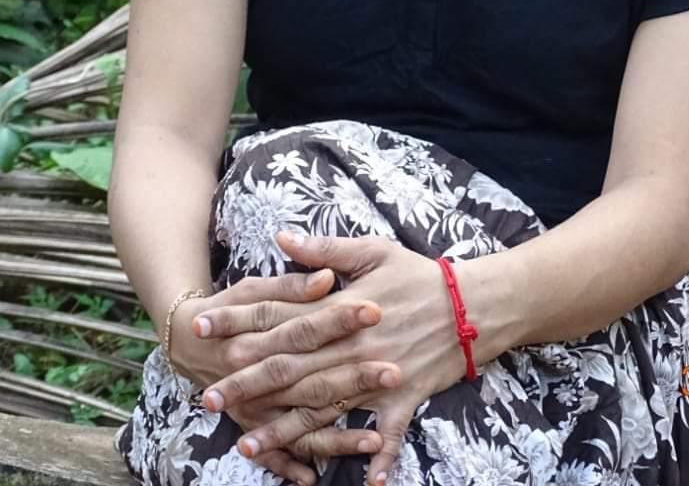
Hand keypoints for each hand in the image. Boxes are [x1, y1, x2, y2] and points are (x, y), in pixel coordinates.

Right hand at [167, 269, 391, 484]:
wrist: (187, 340)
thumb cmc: (230, 307)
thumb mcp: (255, 288)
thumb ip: (292, 286)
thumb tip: (326, 278)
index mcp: (257, 335)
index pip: (305, 327)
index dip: (339, 318)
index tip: (375, 310)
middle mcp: (254, 376)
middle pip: (309, 378)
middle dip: (353, 377)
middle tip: (392, 371)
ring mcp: (253, 407)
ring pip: (299, 423)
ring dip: (336, 435)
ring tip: (374, 439)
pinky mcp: (250, 425)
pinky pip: (274, 454)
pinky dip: (293, 466)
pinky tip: (317, 477)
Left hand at [197, 233, 467, 484]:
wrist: (474, 303)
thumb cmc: (421, 274)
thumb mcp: (373, 251)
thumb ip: (323, 248)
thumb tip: (281, 237)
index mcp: (341, 311)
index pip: (279, 318)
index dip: (240, 323)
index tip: (203, 329)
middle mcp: (351, 348)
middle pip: (290, 370)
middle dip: (246, 384)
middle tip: (207, 396)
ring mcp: (376, 378)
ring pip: (321, 409)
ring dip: (283, 429)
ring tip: (244, 444)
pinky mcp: (402, 400)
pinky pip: (386, 436)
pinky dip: (376, 459)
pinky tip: (364, 483)